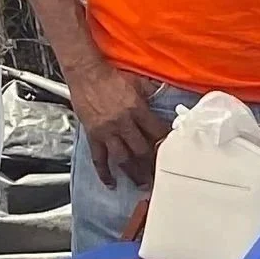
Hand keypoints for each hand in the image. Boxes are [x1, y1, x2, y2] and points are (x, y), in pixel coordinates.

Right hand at [65, 61, 168, 187]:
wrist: (86, 74)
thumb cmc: (111, 77)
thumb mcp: (138, 82)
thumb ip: (152, 94)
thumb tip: (166, 97)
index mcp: (137, 109)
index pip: (156, 132)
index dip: (166, 144)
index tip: (173, 154)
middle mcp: (123, 123)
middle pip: (141, 150)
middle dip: (152, 166)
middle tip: (160, 176)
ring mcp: (107, 131)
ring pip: (122, 158)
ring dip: (133, 173)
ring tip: (141, 184)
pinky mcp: (93, 135)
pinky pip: (98, 158)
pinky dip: (104, 172)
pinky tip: (111, 183)